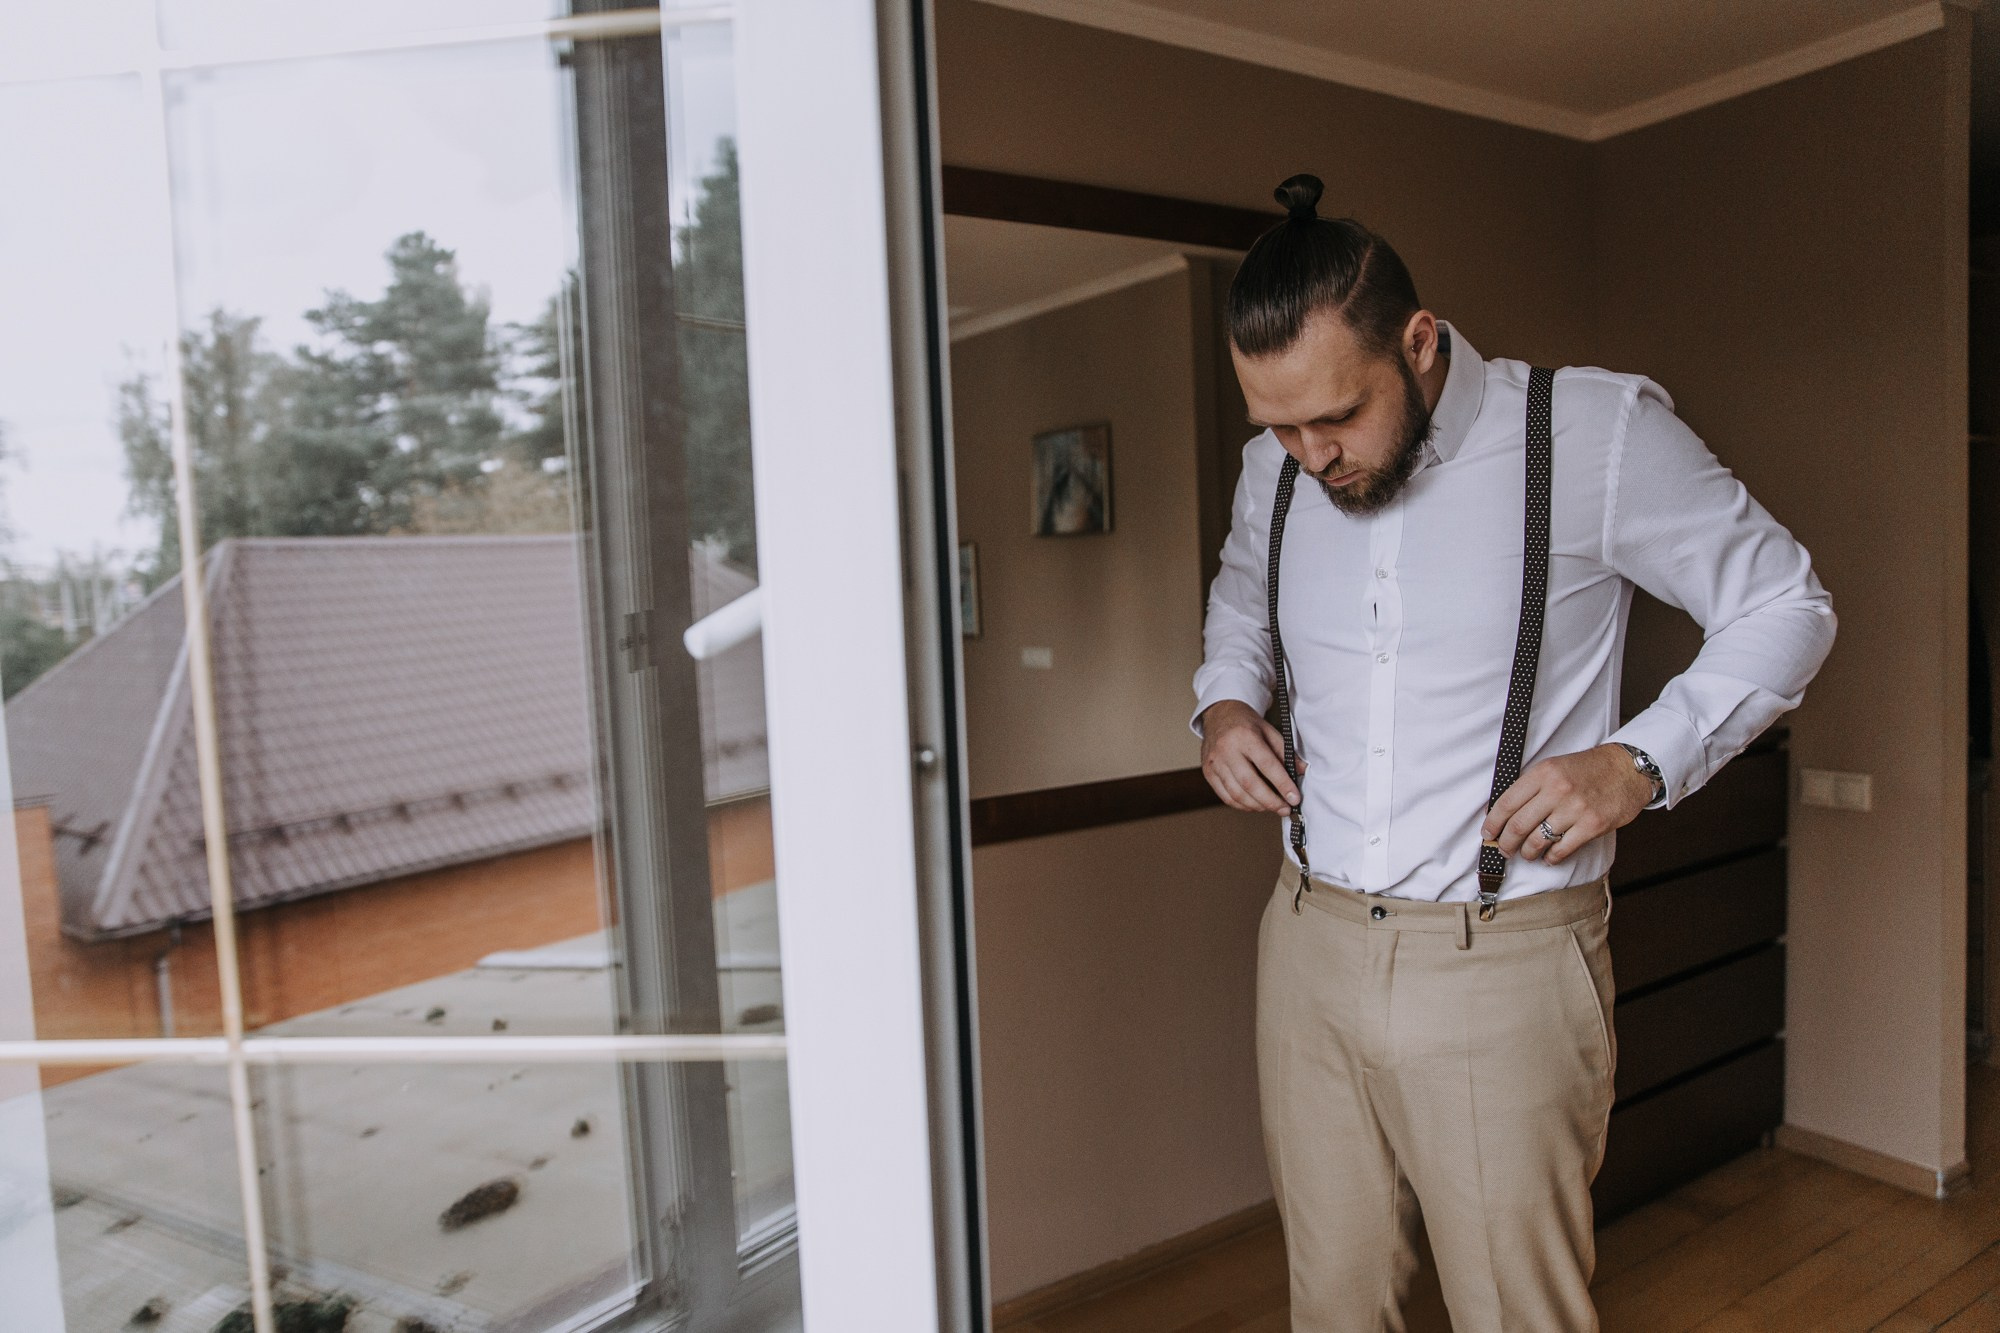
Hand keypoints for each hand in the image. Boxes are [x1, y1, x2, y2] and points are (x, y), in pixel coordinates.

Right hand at [1198, 700, 1303, 813]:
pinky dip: (1243, 805)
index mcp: (1245, 736)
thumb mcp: (1269, 731)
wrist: (1219, 715)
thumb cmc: (1246, 724)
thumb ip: (1286, 752)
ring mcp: (1214, 763)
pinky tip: (1255, 805)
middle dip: (1270, 801)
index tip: (1294, 798)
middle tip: (1285, 809)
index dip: (1282, 784)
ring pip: (1236, 794)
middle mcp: (1226, 750)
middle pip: (1249, 783)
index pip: (1267, 765)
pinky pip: (1226, 796)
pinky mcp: (1208, 773)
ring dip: (1258, 806)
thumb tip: (1301, 771)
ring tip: (1273, 808)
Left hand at [1479, 742, 1654, 865]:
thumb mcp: (1554, 767)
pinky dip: (1551, 857)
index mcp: (1543, 773)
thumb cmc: (1587, 769)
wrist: (1626, 769)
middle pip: (1519, 825)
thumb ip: (1531, 787)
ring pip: (1538, 840)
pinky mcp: (1592, 825)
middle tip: (1504, 850)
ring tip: (1527, 854)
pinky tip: (1548, 857)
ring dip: (1528, 852)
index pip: (1507, 802)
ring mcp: (1575, 809)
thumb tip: (1503, 814)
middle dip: (1506, 843)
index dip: (1493, 822)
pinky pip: (1562, 849)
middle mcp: (1557, 790)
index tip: (1487, 833)